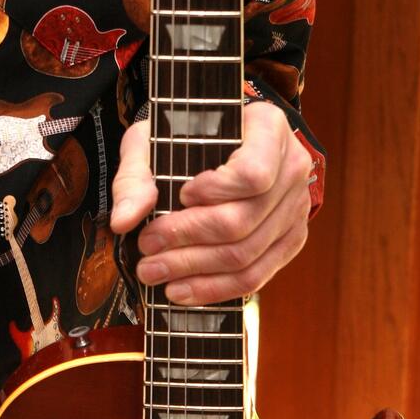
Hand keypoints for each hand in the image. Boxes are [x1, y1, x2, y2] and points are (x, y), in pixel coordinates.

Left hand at [109, 97, 313, 304]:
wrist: (222, 146)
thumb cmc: (185, 138)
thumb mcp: (153, 140)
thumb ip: (136, 177)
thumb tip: (123, 222)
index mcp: (268, 128)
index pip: (253, 173)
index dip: (215, 191)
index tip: (181, 195)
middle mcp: (292, 168)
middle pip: (243, 220)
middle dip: (187, 239)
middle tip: (146, 248)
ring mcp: (296, 208)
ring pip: (247, 255)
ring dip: (194, 270)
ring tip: (153, 272)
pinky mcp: (290, 240)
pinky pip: (256, 276)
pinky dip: (214, 289)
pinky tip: (180, 290)